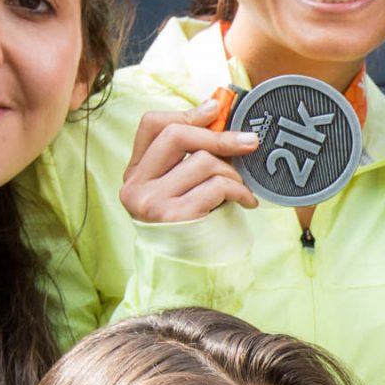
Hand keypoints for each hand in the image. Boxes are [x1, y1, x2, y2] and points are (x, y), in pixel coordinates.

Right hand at [120, 90, 258, 223]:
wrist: (188, 276)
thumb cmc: (191, 225)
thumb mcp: (182, 187)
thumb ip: (188, 155)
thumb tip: (215, 108)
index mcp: (134, 173)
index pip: (151, 125)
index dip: (186, 113)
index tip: (216, 110)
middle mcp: (135, 187)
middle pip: (176, 136)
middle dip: (219, 136)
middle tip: (250, 143)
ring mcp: (152, 203)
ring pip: (202, 161)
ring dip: (232, 173)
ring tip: (242, 189)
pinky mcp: (175, 218)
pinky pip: (216, 186)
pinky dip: (239, 191)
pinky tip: (246, 201)